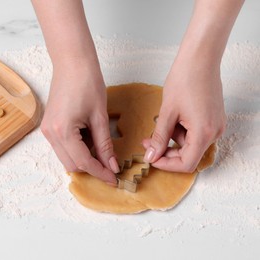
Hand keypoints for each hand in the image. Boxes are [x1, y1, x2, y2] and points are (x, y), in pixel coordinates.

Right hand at [40, 62, 118, 184]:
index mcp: (62, 131)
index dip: (100, 172)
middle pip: (72, 165)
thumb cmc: (87, 82)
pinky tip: (89, 141)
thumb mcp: (99, 116)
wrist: (71, 62)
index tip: (114, 178)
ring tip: (101, 151)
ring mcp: (46, 130)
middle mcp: (50, 134)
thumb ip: (104, 144)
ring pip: (66, 157)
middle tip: (110, 165)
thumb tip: (111, 165)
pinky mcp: (48, 125)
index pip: (83, 162)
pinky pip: (62, 147)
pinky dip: (76, 149)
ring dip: (83, 159)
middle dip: (92, 168)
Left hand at [142, 57, 225, 171]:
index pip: (186, 164)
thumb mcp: (167, 113)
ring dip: (173, 138)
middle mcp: (214, 132)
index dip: (166, 164)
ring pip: (190, 144)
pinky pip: (196, 134)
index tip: (151, 157)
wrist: (199, 59)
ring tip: (162, 120)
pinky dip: (181, 131)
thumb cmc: (185, 80)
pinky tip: (173, 118)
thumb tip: (151, 156)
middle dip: (166, 150)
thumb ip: (159, 138)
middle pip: (189, 155)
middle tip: (148, 142)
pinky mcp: (214, 119)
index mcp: (204, 133)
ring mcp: (216, 126)